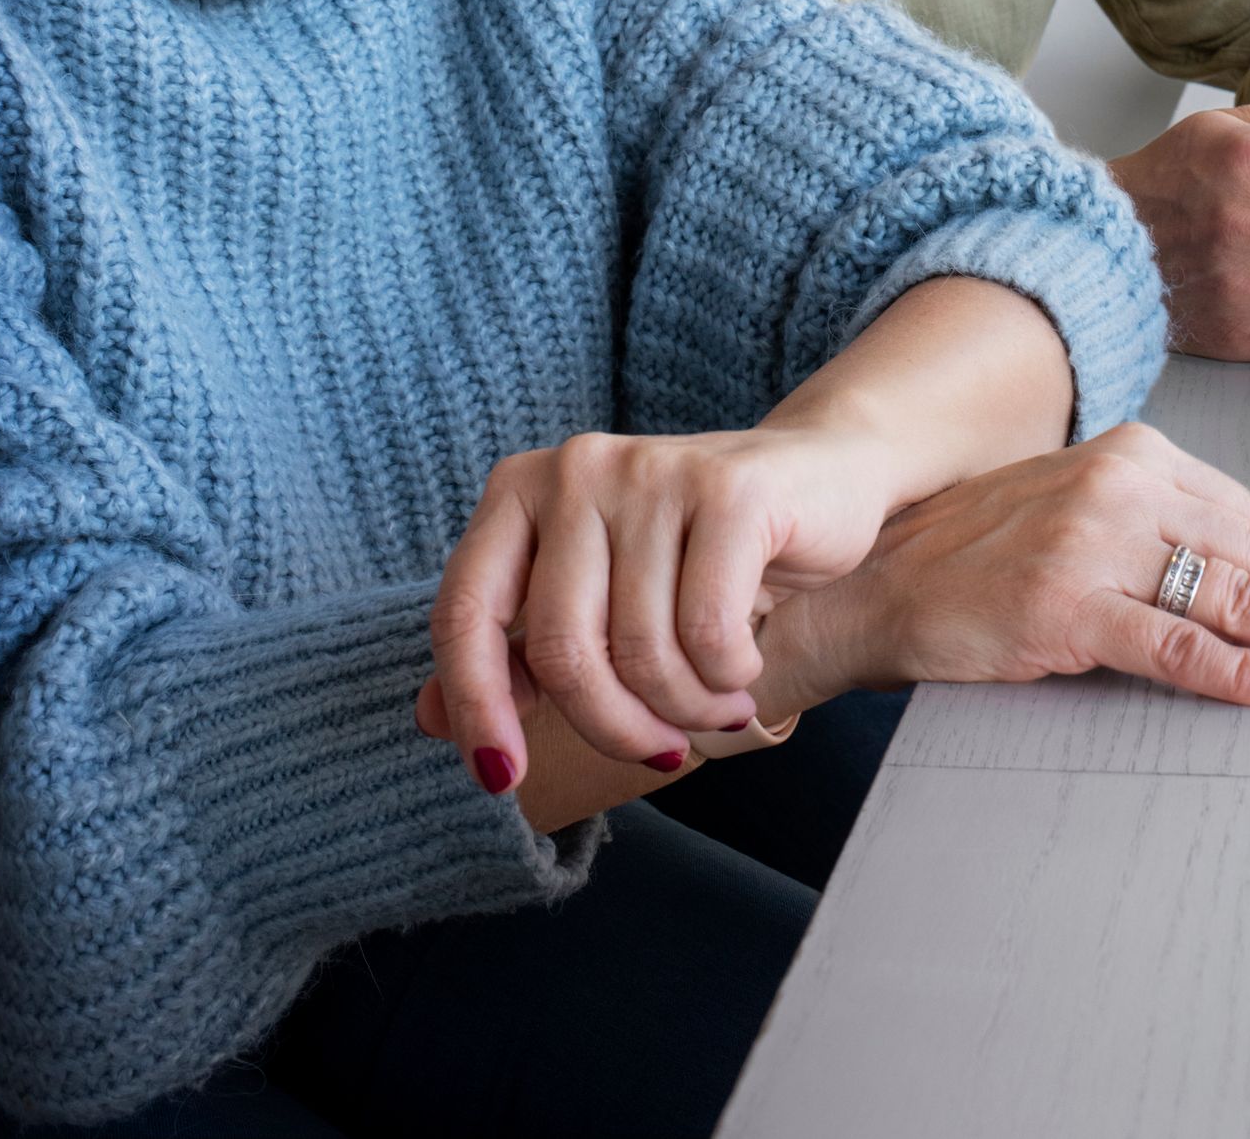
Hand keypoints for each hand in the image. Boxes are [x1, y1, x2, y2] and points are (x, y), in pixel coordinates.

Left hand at [422, 417, 897, 796]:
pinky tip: (745, 665)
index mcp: (522, 490)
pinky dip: (728, 678)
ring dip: (686, 711)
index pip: (466, 613)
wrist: (820, 479)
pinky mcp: (728, 489)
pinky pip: (708, 634)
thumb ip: (517, 650)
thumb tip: (429, 719)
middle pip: (564, 650)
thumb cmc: (694, 551)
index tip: (501, 780)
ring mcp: (651, 470)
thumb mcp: (597, 594)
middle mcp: (576, 469)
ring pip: (642, 653)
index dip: (477, 707)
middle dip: (613, 728)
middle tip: (659, 749)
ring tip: (716, 703)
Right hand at [753, 422, 1249, 715]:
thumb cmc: (976, 554)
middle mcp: (1121, 486)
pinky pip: (1176, 645)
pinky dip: (1243, 672)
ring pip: (1236, 597)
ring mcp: (1093, 545)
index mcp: (1133, 455)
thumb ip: (1164, 534)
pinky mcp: (1066, 606)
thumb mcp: (1080, 516)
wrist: (872, 581)